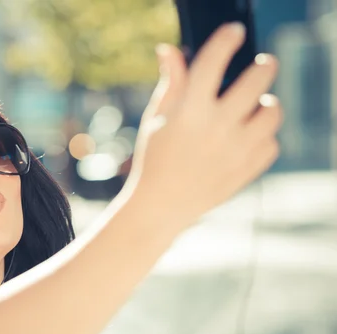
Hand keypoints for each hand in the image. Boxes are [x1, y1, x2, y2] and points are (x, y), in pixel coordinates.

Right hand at [130, 22, 282, 226]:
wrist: (161, 206)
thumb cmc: (155, 157)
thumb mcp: (158, 118)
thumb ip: (171, 82)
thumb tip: (169, 49)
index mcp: (190, 111)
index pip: (213, 61)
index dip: (226, 40)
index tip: (233, 32)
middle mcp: (217, 128)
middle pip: (258, 80)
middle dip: (264, 65)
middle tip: (263, 64)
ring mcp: (236, 150)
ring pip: (272, 111)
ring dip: (267, 103)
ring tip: (256, 106)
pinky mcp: (247, 170)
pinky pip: (271, 143)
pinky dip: (263, 137)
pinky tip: (247, 138)